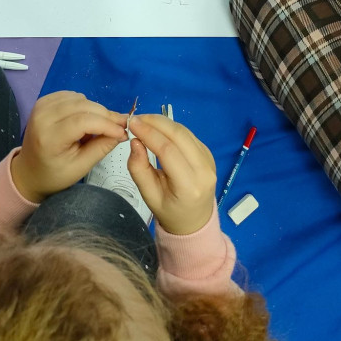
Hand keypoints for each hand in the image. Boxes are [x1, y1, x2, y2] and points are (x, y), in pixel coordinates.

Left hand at [11, 91, 126, 203]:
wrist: (29, 171)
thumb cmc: (55, 174)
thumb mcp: (80, 168)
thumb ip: (101, 148)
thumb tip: (121, 132)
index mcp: (49, 137)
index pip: (83, 121)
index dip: (106, 124)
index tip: (124, 131)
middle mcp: (43, 116)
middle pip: (82, 106)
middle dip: (105, 115)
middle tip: (121, 126)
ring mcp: (41, 105)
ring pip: (79, 98)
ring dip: (95, 110)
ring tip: (100, 127)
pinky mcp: (43, 100)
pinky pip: (72, 96)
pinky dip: (84, 105)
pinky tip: (86, 119)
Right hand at [127, 115, 216, 234]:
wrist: (194, 221)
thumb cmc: (169, 211)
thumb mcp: (149, 197)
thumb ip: (139, 169)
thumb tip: (134, 141)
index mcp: (190, 186)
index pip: (168, 151)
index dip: (148, 133)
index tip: (131, 123)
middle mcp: (204, 170)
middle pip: (179, 135)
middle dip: (155, 122)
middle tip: (135, 119)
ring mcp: (209, 160)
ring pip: (184, 131)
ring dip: (162, 122)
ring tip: (143, 122)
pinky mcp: (207, 153)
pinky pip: (187, 134)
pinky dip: (170, 128)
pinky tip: (157, 128)